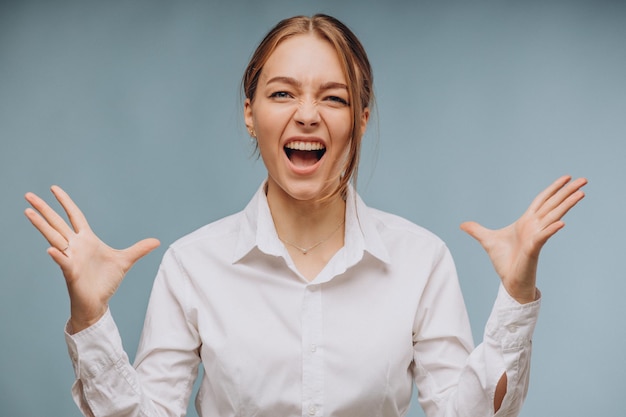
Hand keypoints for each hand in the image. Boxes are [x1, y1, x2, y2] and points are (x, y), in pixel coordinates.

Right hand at [25, 186, 159, 331]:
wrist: (98, 303)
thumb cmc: (106, 281)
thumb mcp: (125, 261)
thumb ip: (139, 249)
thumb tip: (157, 241)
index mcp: (87, 239)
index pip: (73, 215)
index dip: (65, 202)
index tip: (54, 188)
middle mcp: (75, 246)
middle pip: (57, 223)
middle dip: (44, 209)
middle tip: (28, 194)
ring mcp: (71, 258)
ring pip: (54, 238)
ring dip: (41, 225)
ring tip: (28, 212)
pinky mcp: (71, 273)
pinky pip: (62, 262)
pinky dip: (58, 255)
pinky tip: (51, 249)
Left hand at [460, 176, 586, 303]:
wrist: (509, 280)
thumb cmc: (504, 261)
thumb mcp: (486, 241)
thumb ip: (476, 230)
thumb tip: (462, 225)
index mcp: (526, 221)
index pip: (542, 200)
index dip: (553, 188)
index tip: (566, 177)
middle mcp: (535, 226)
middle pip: (553, 204)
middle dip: (567, 192)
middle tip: (584, 179)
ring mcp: (536, 237)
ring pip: (553, 217)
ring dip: (566, 205)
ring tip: (581, 193)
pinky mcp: (533, 249)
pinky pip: (543, 237)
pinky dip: (551, 230)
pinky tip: (560, 223)